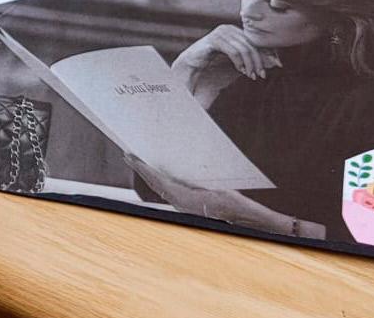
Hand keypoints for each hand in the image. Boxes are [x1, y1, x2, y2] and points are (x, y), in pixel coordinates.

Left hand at [122, 153, 258, 224]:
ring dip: (150, 175)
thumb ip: (196, 182)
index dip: (142, 168)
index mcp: (184, 199)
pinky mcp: (190, 205)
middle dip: (141, 169)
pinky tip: (159, 173)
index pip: (157, 180)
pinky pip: (170, 190)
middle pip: (155, 184)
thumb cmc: (234, 204)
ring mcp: (184, 206)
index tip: (129, 156)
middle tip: (127, 154)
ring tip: (139, 160)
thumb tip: (177, 169)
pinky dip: (161, 180)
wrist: (245, 219)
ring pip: (161, 187)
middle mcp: (180, 204)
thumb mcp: (216, 188)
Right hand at [171, 25, 278, 82]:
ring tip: (251, 75)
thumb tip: (276, 61)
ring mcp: (221, 33)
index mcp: (235, 31)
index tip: (276, 65)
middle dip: (259, 61)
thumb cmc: (214, 65)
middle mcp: (229, 28)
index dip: (268, 52)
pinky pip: (232, 51)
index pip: (256, 40)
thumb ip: (252, 60)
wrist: (192, 67)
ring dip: (250, 64)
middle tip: (261, 75)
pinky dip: (239, 63)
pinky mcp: (214, 40)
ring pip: (244, 48)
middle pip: (252, 44)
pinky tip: (240, 71)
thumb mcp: (237, 63)